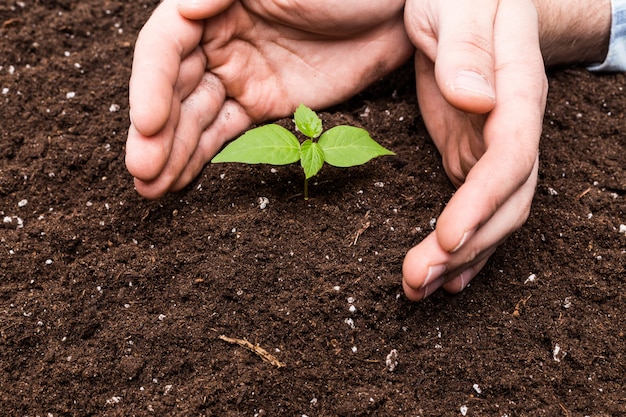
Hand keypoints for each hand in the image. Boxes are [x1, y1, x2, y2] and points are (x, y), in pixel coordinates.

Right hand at [126, 0, 412, 198]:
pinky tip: (180, 179)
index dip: (151, 85)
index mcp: (212, 1)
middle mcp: (217, 39)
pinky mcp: (266, 102)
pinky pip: (227, 133)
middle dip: (157, 133)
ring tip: (151, 190)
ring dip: (172, 152)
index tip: (149, 124)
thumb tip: (185, 6)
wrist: (397, 6)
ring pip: (196, 117)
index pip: (165, 46)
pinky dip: (204, 156)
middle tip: (143, 175)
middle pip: (175, 89)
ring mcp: (241, 74)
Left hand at [402, 0, 547, 299]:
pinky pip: (474, 208)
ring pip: (490, 215)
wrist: (469, 1)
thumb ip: (466, 49)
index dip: (484, 202)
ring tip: (418, 289)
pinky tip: (446, 275)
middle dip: (466, 247)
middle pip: (505, 201)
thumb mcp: (458, 6)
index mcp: (515, 89)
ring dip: (458, 258)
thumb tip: (476, 98)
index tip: (447, 238)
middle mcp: (513, 127)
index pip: (512, 157)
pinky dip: (463, 245)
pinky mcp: (471, 155)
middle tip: (417, 280)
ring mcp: (494, 146)